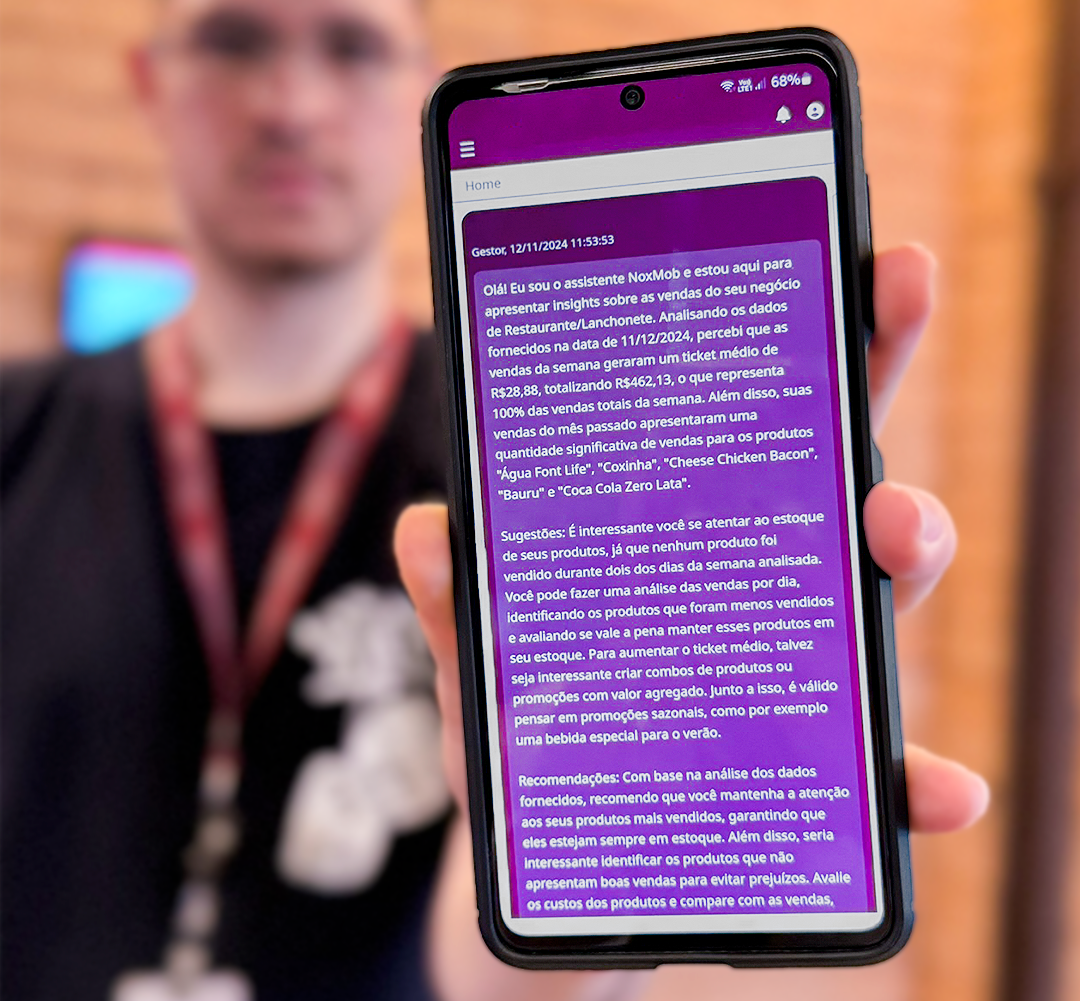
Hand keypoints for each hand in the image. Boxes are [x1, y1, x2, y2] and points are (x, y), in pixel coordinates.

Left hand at [393, 244, 987, 998]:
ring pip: (877, 598)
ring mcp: (798, 675)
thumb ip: (460, 599)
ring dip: (908, 549)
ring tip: (898, 532)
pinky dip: (915, 777)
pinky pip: (883, 776)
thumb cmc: (528, 739)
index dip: (816, 331)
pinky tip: (938, 785)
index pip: (760, 418)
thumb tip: (427, 527)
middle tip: (893, 299)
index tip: (860, 248)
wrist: (553, 869)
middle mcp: (761, 587)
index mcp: (688, 534)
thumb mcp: (481, 659)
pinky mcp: (818, 781)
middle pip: (837, 470)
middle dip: (869, 381)